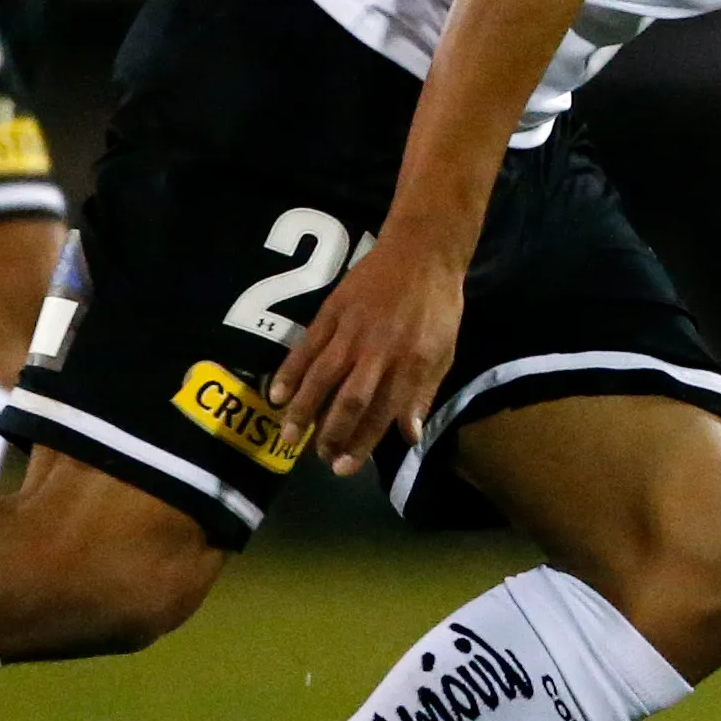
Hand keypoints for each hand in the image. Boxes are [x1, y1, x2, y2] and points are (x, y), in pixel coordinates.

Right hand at [269, 227, 464, 476]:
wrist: (421, 252)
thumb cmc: (438, 307)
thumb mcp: (444, 352)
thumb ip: (423, 395)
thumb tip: (409, 437)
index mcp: (410, 365)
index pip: (381, 415)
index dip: (361, 444)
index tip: (344, 468)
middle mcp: (379, 353)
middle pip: (348, 402)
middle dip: (330, 435)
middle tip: (318, 458)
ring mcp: (352, 332)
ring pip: (321, 379)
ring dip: (304, 411)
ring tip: (290, 437)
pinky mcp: (331, 313)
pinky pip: (306, 348)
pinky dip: (290, 372)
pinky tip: (277, 395)